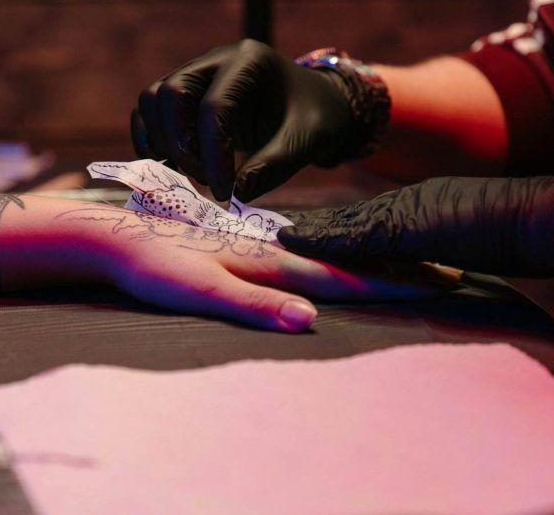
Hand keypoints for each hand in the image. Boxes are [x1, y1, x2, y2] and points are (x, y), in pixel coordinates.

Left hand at [70, 205, 435, 331]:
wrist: (110, 233)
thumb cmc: (149, 266)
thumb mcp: (196, 291)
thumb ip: (251, 305)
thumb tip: (310, 319)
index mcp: (268, 260)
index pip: (343, 277)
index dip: (391, 283)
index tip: (439, 279)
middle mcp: (270, 248)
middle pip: (346, 262)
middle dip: (395, 268)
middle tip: (443, 270)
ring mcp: (256, 243)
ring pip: (326, 254)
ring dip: (368, 261)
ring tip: (403, 264)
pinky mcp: (239, 243)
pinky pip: (300, 251)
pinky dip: (330, 256)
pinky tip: (332, 259)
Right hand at [131, 39, 357, 201]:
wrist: (315, 106)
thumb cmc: (317, 117)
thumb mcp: (308, 140)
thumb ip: (275, 164)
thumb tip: (237, 193)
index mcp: (251, 60)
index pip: (215, 105)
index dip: (213, 153)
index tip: (225, 190)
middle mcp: (216, 59)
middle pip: (171, 92)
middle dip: (181, 144)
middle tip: (207, 180)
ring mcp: (196, 73)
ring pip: (153, 99)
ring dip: (164, 141)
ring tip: (195, 173)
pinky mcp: (185, 94)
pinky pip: (150, 111)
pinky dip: (153, 139)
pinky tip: (173, 167)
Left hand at [278, 176, 553, 285]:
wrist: (543, 216)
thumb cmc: (520, 233)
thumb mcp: (476, 244)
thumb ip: (446, 255)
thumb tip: (437, 276)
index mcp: (420, 210)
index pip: (368, 222)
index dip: (333, 230)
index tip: (300, 235)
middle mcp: (406, 205)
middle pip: (348, 220)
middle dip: (309, 228)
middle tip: (266, 232)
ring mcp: (406, 212)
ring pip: (345, 224)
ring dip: (307, 233)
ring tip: (268, 237)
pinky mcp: (410, 225)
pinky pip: (357, 234)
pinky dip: (324, 238)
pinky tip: (294, 242)